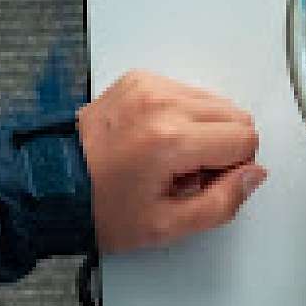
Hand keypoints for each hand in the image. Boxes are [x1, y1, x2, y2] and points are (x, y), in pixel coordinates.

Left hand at [77, 71, 266, 253]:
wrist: (53, 186)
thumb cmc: (100, 209)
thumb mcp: (167, 226)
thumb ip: (222, 203)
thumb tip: (253, 175)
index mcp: (171, 138)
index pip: (244, 139)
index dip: (233, 169)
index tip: (202, 184)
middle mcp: (161, 102)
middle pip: (234, 115)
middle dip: (221, 148)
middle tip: (186, 175)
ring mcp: (148, 86)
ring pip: (213, 102)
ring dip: (202, 132)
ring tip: (168, 160)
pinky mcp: (138, 80)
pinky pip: (185, 93)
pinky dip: (182, 117)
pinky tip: (156, 142)